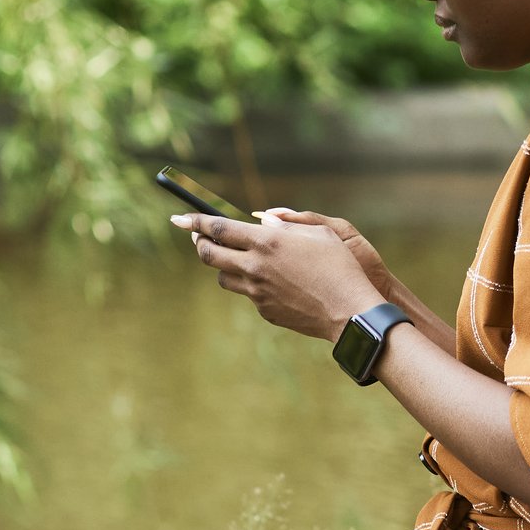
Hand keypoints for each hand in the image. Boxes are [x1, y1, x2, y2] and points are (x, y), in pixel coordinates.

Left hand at [171, 212, 386, 341]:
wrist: (349, 312)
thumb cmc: (341, 267)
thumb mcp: (320, 234)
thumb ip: (287, 226)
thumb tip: (263, 223)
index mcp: (267, 243)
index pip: (219, 228)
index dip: (195, 221)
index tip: (179, 217)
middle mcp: (255, 267)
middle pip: (210, 255)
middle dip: (199, 243)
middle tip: (199, 237)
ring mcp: (257, 292)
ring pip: (224, 277)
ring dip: (225, 265)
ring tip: (239, 258)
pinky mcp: (265, 311)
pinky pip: (249, 294)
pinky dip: (252, 283)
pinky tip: (274, 282)